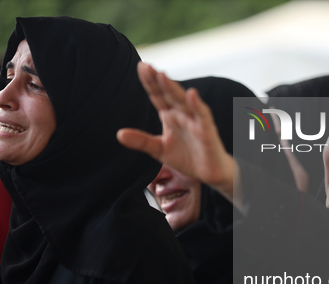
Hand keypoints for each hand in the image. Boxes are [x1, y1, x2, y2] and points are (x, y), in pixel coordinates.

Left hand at [117, 62, 240, 207]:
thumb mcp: (159, 149)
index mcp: (169, 115)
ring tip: (162, 76)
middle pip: (168, 94)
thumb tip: (119, 134)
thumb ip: (141, 141)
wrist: (208, 172)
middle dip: (158, 80)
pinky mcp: (207, 130)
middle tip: (146, 66)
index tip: (140, 67)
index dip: (149, 82)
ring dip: (173, 88)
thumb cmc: (187, 157)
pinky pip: (202, 115)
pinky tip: (192, 94)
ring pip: (183, 101)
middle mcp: (181, 114)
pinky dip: (197, 105)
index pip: (157, 96)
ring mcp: (195, 120)